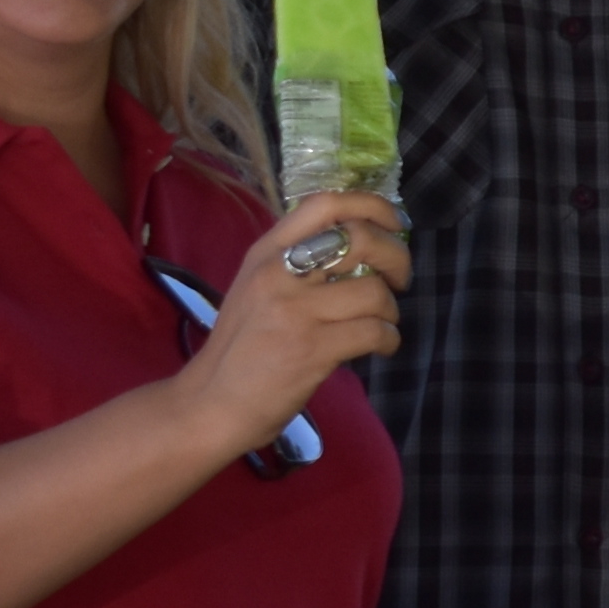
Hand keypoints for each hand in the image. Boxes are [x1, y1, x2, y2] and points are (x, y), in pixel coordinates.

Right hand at [189, 187, 410, 443]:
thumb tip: (363, 243)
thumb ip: (298, 263)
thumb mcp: (257, 289)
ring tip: (380, 323)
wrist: (210, 403)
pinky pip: (375, 331)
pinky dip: (389, 339)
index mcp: (265, 253)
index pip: (324, 204)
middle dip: (398, 257)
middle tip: (399, 279)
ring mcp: (294, 311)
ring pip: (375, 291)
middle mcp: (278, 274)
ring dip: (391, 309)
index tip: (395, 223)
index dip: (372, 205)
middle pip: (361, 239)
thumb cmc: (240, 348)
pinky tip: (379, 347)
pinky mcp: (312, 349)